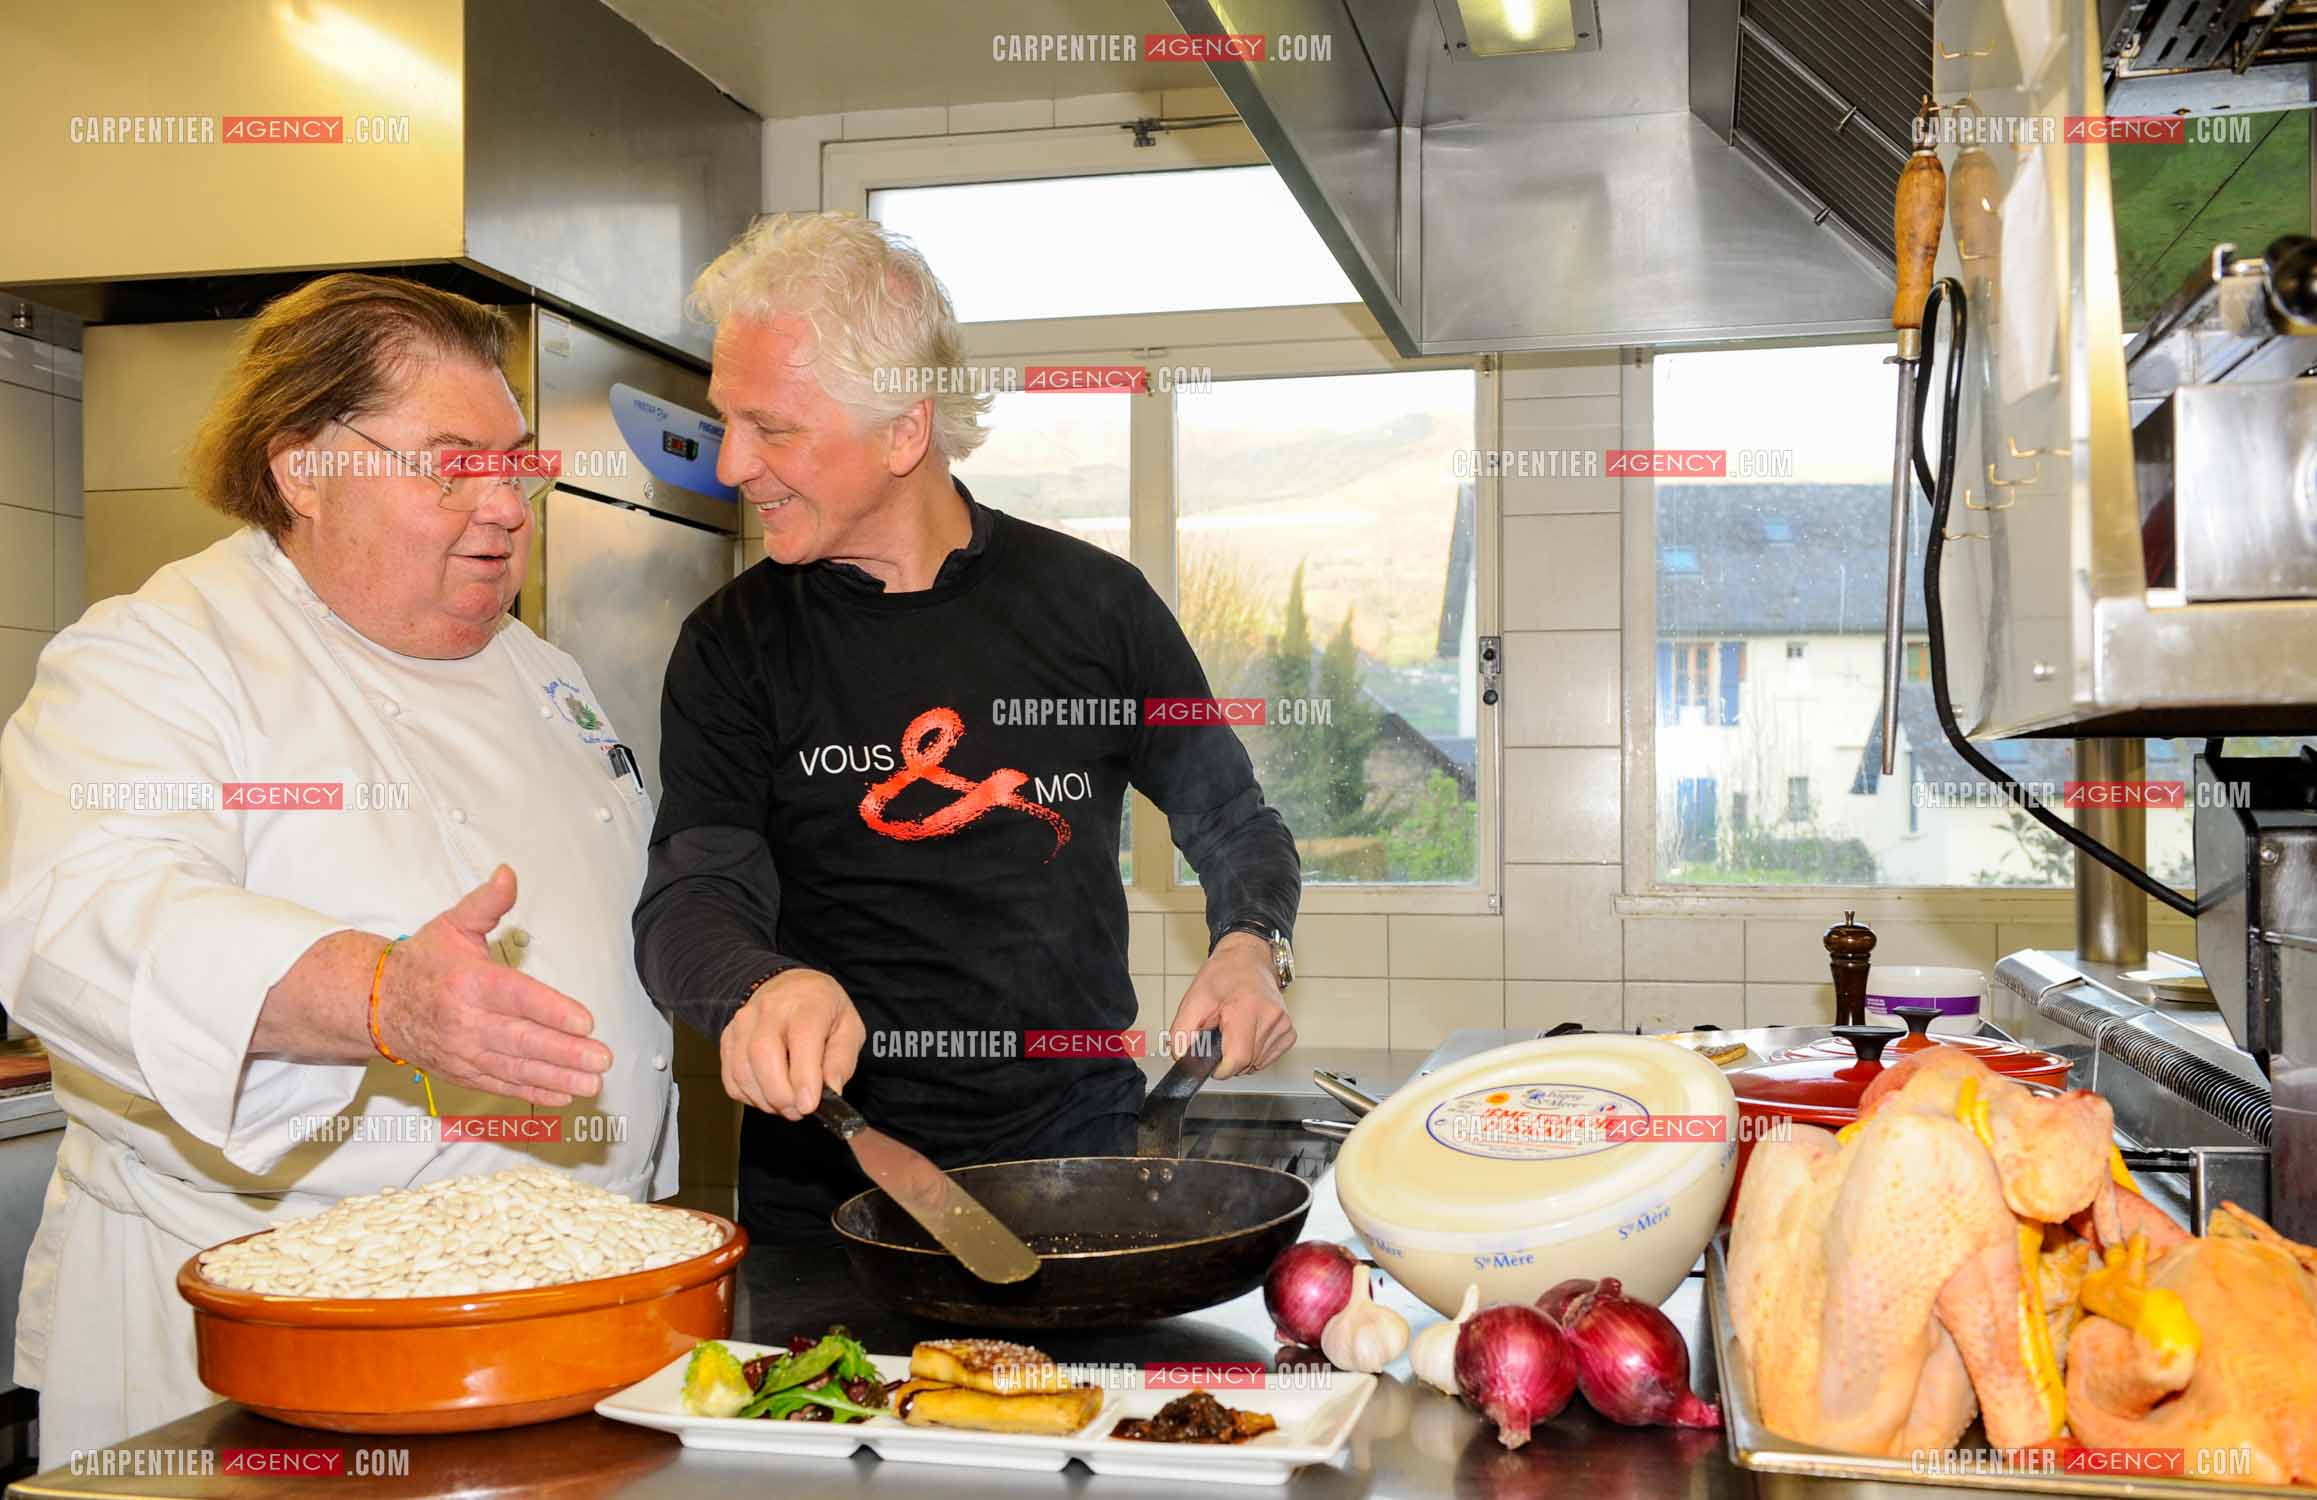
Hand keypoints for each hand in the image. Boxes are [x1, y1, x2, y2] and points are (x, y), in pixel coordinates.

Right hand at [375, 865, 610, 1105]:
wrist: (378, 1004)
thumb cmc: (423, 963)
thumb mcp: (453, 924)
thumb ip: (487, 902)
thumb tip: (508, 874)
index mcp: (471, 983)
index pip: (518, 998)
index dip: (552, 1011)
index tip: (585, 1021)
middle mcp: (467, 1021)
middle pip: (522, 1039)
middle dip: (566, 1052)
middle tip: (601, 1058)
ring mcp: (465, 1052)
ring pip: (516, 1068)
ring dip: (558, 1077)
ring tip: (592, 1081)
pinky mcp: (463, 1072)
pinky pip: (501, 1085)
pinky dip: (533, 1092)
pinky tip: (563, 1094)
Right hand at [721, 968, 865, 1119]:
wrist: (790, 986)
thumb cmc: (822, 1010)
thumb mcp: (849, 1027)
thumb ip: (842, 1059)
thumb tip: (832, 1089)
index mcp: (806, 1004)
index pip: (801, 1039)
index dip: (804, 1077)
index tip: (809, 1105)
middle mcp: (770, 1010)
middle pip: (763, 1055)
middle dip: (780, 1094)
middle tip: (798, 1111)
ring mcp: (744, 1023)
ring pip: (743, 1069)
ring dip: (764, 1099)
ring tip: (786, 1104)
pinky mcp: (728, 1039)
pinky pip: (731, 1077)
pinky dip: (748, 1095)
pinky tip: (767, 1094)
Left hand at [1167, 932, 1294, 1079]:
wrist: (1248, 960)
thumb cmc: (1223, 976)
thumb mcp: (1192, 1000)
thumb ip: (1182, 1034)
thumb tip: (1183, 1060)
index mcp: (1246, 1008)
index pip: (1237, 1059)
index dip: (1219, 1067)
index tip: (1212, 1060)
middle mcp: (1271, 1017)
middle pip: (1246, 1064)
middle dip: (1227, 1057)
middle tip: (1221, 1033)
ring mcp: (1284, 1025)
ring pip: (1256, 1064)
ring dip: (1241, 1055)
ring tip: (1234, 1028)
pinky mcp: (1290, 1032)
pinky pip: (1267, 1059)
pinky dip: (1254, 1053)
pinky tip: (1248, 1032)